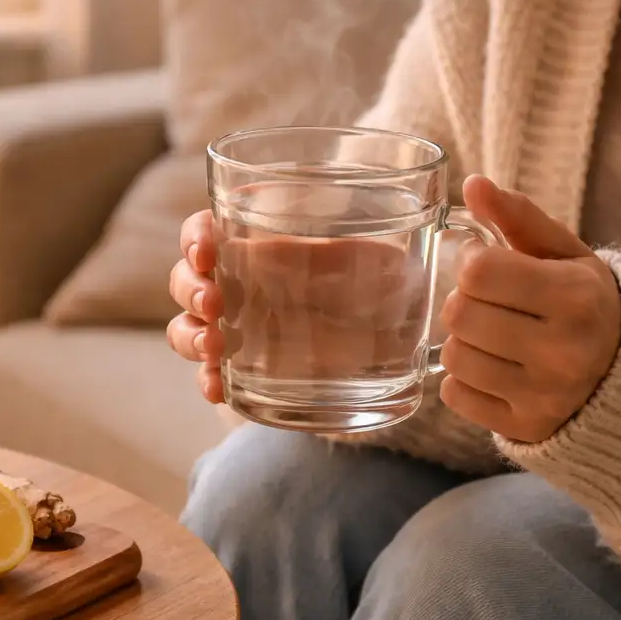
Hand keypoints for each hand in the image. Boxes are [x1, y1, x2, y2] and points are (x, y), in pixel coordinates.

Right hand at [167, 209, 430, 404]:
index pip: (204, 231)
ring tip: (216, 346)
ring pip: (186, 327)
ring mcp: (236, 330)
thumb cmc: (377, 288)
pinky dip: (208, 381)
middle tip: (216, 302)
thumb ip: (388, 252)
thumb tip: (434, 243)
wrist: (382, 346)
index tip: (208, 251)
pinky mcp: (244, 371)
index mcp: (257, 245)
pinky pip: (210, 375)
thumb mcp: (384, 263)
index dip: (196, 238)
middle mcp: (238, 285)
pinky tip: (218, 388)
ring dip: (191, 335)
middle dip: (191, 289)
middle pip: (185, 280)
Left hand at [438, 176, 620, 443]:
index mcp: (575, 298)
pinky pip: (455, 396)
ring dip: (462, 341)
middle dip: (463, 302)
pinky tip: (492, 368)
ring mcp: (544, 396)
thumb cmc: (590, 306)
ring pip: (454, 357)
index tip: (487, 267)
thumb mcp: (567, 255)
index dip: (472, 264)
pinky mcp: (525, 429)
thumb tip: (473, 184)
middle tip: (485, 303)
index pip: (478, 271)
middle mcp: (562, 351)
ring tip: (490, 336)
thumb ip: (519, 217)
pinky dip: (464, 380)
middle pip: (459, 315)